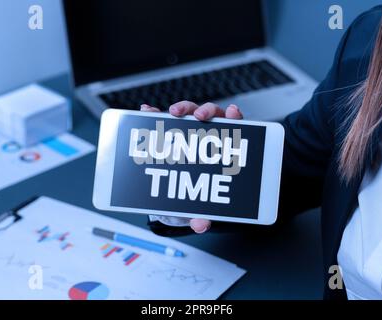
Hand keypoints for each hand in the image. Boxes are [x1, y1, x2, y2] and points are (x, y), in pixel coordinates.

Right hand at [140, 101, 242, 232]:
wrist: (177, 194)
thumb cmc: (196, 193)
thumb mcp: (200, 205)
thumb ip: (202, 214)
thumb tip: (201, 225)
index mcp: (223, 148)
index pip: (234, 127)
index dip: (235, 117)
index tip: (232, 112)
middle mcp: (208, 135)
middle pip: (211, 115)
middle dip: (206, 111)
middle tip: (199, 116)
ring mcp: (188, 131)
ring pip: (189, 113)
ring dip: (182, 109)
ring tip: (173, 113)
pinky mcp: (169, 132)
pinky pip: (162, 119)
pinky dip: (154, 113)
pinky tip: (147, 112)